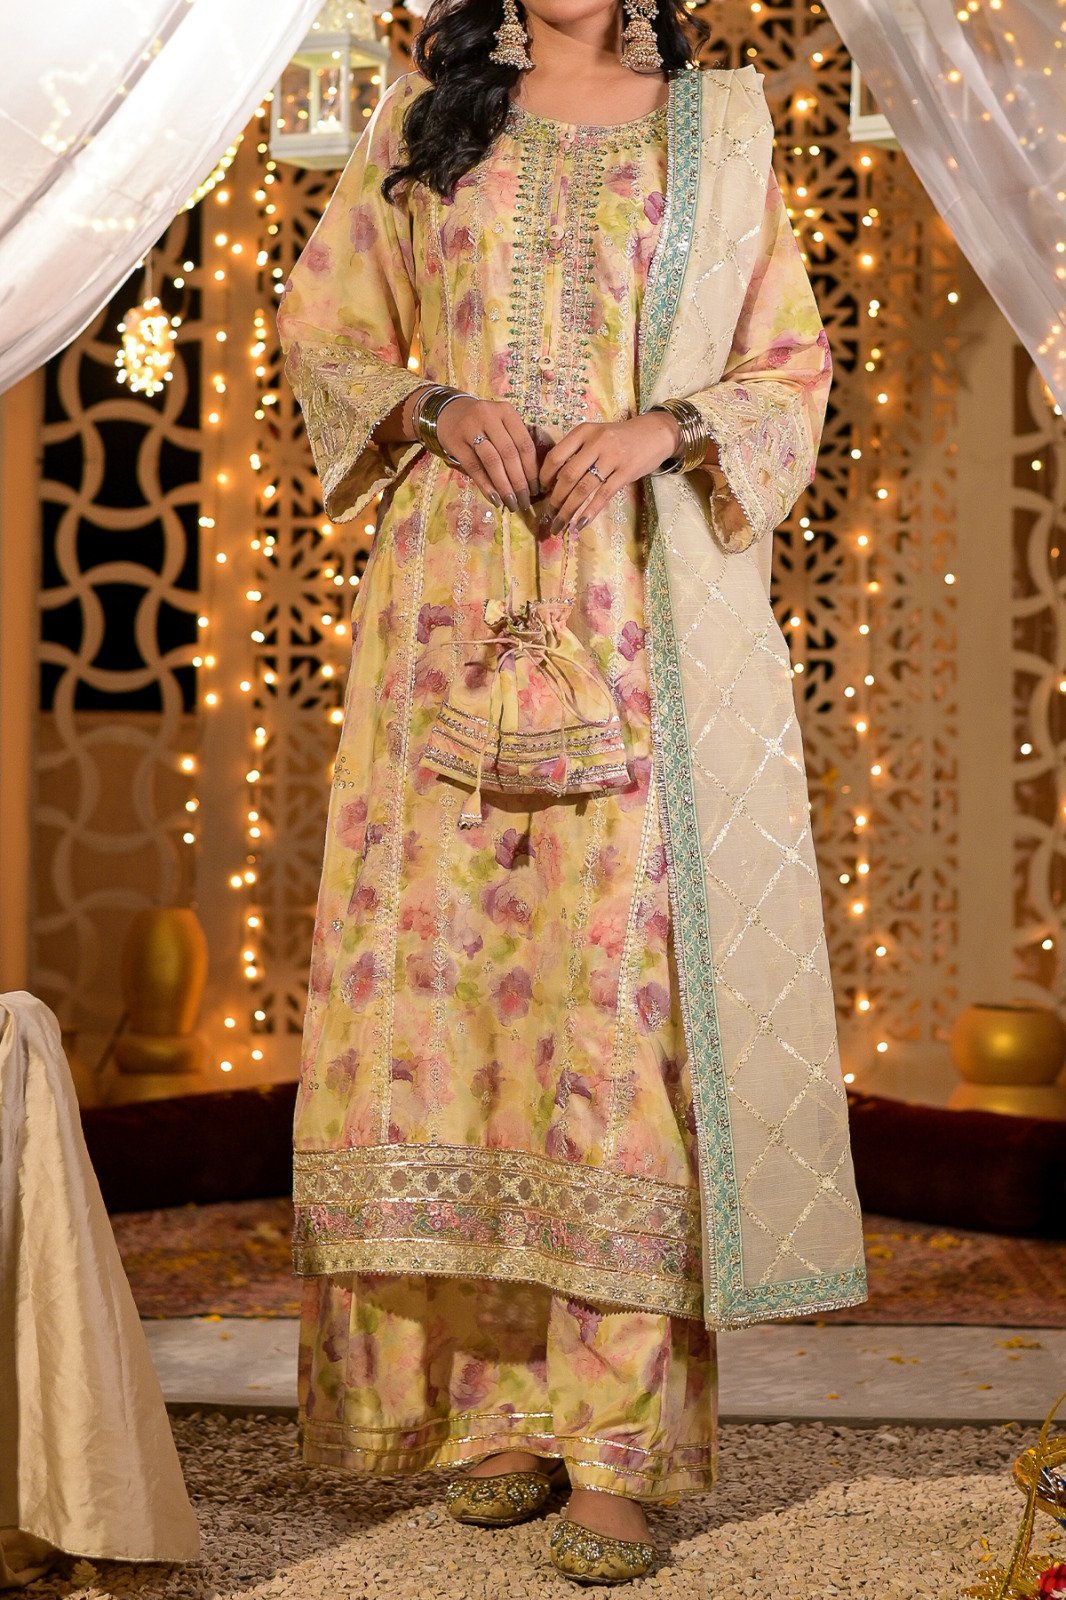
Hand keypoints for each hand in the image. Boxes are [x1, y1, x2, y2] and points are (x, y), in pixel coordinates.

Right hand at [434, 395, 539, 512]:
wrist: (449, 412)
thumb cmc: (483, 424)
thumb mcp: (502, 425)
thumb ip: (515, 444)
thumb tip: (530, 481)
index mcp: (506, 412)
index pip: (524, 444)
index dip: (532, 470)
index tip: (536, 490)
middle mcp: (489, 416)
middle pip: (509, 454)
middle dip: (519, 482)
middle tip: (524, 503)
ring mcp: (470, 428)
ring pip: (492, 461)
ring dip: (504, 486)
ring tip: (511, 503)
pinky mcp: (455, 442)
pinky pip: (474, 467)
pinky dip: (486, 485)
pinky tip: (494, 499)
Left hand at [539, 412, 680, 534]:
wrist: (655, 433)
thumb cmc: (620, 438)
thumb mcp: (595, 435)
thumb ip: (576, 452)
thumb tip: (553, 482)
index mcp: (583, 432)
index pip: (555, 456)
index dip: (545, 477)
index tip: (541, 492)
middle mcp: (596, 442)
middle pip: (567, 476)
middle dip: (554, 500)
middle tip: (547, 516)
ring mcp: (612, 457)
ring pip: (583, 489)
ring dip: (568, 510)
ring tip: (559, 525)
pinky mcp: (626, 472)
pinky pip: (603, 495)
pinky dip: (589, 512)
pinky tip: (580, 525)